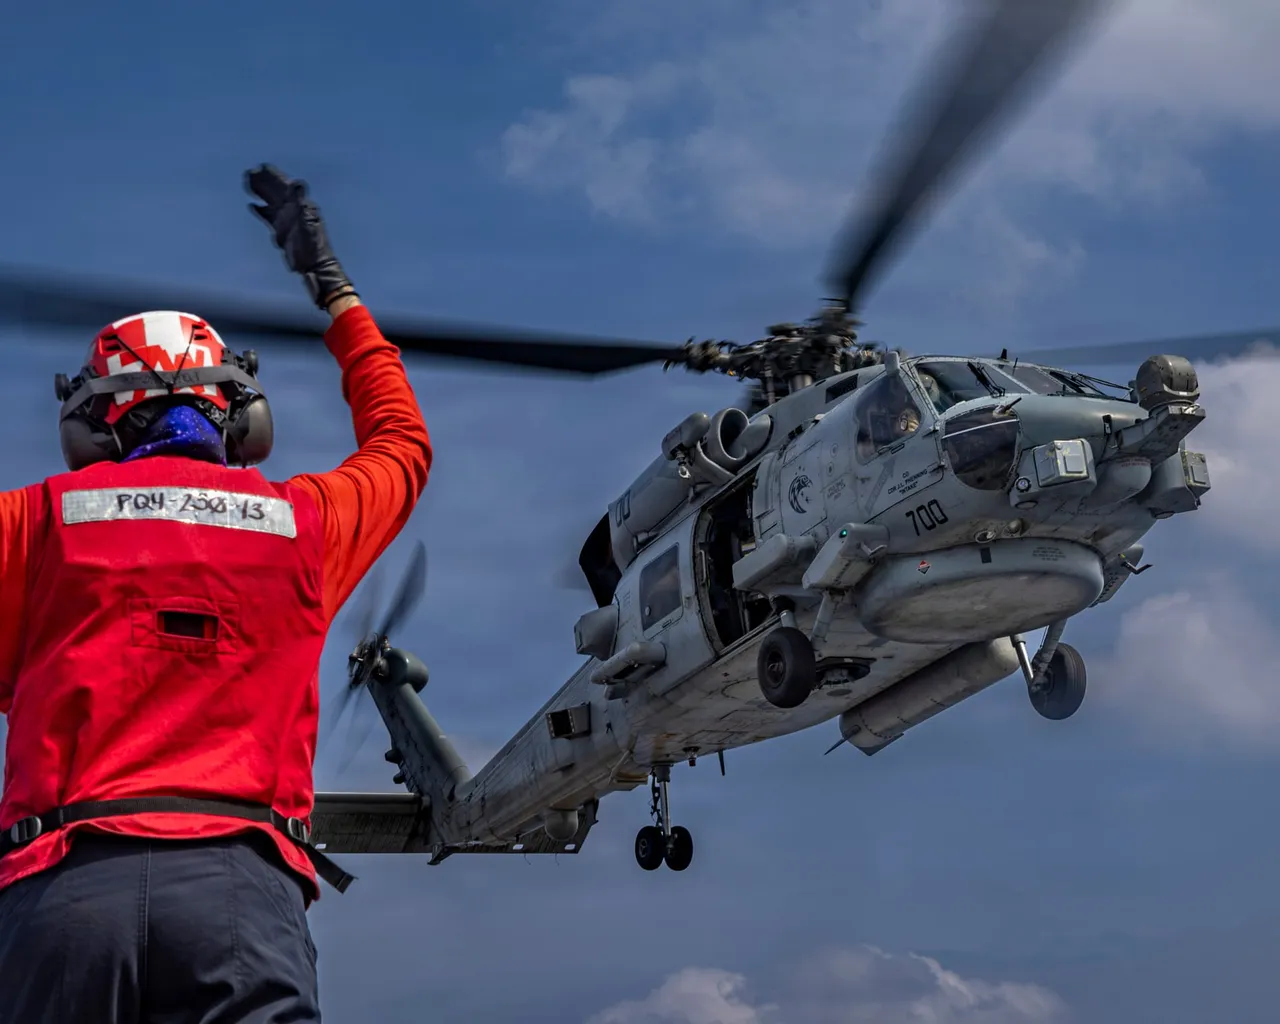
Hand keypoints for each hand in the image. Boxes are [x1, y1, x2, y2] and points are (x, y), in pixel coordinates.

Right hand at [245, 164, 357, 311]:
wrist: (315, 265)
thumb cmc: (312, 244)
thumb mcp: (306, 220)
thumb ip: (300, 201)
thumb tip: (296, 183)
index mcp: (298, 204)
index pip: (283, 185)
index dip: (272, 175)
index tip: (260, 167)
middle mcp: (292, 209)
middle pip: (275, 191)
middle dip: (263, 181)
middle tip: (249, 172)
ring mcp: (287, 219)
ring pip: (270, 201)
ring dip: (260, 192)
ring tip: (248, 184)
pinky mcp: (282, 231)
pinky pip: (268, 216)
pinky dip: (261, 209)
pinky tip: (252, 205)